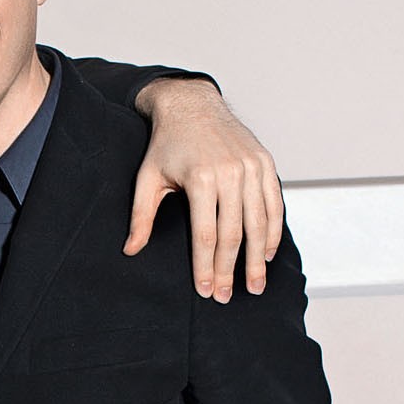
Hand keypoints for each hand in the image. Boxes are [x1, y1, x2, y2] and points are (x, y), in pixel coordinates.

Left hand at [125, 79, 282, 301]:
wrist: (192, 106)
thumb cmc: (166, 145)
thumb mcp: (147, 178)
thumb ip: (141, 216)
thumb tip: (130, 251)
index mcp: (200, 179)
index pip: (206, 235)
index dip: (206, 267)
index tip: (207, 291)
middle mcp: (230, 173)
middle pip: (234, 234)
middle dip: (231, 270)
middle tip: (228, 297)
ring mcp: (251, 167)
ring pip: (259, 223)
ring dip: (257, 259)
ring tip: (254, 286)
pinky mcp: (265, 163)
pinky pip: (274, 204)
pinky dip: (273, 231)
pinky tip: (266, 254)